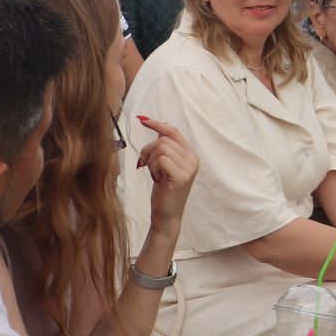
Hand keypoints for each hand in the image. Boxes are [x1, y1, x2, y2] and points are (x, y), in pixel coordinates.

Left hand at [134, 114, 199, 229]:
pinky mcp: (182, 177)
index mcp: (190, 155)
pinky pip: (161, 160)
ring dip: (151, 161)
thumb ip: (165, 148)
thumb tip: (160, 127)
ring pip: (161, 148)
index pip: (173, 131)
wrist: (166, 216)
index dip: (157, 124)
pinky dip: (153, 168)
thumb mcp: (164, 166)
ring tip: (154, 174)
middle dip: (148, 150)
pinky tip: (157, 179)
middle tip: (145, 165)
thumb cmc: (163, 192)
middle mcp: (193, 159)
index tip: (142, 119)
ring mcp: (189, 168)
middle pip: (164, 140)